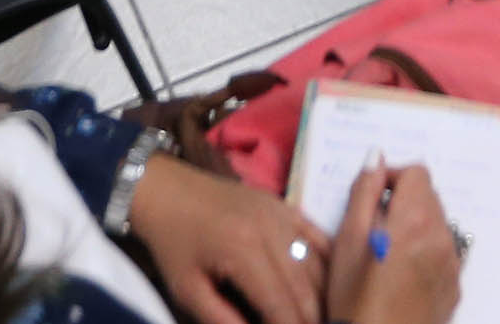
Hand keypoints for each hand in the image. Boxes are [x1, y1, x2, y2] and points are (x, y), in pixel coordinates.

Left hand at [124, 158, 323, 323]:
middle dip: (313, 318)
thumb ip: (222, 319)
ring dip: (324, 296)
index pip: (280, 304)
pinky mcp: (285, 205)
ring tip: (326, 316)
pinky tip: (333, 284)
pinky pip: (318, 237)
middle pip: (305, 287)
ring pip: (318, 264)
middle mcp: (270, 230)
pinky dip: (329, 263)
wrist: (166, 189)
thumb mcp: (187, 290)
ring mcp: (281, 214)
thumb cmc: (173, 243)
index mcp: (243, 252)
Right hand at [322, 161, 456, 323]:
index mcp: (414, 220)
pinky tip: (403, 274)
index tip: (373, 198)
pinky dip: (427, 253)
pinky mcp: (455, 286)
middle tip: (376, 227)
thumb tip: (376, 157)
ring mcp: (452, 264)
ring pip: (438, 224)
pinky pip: (445, 253)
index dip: (392, 178)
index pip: (416, 172)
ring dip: (417, 227)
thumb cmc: (353, 296)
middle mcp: (441, 237)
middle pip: (430, 197)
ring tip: (389, 253)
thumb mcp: (347, 239)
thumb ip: (364, 191)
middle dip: (405, 202)